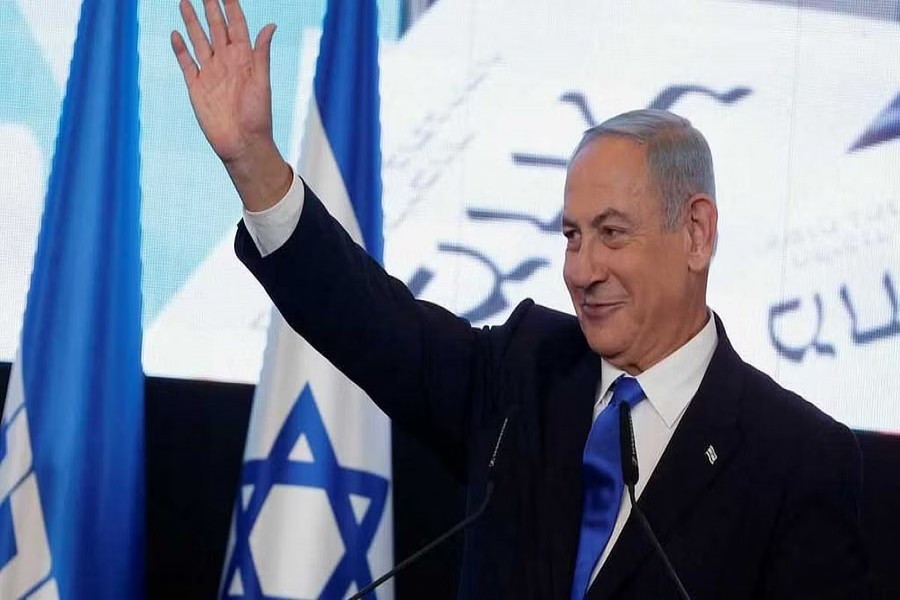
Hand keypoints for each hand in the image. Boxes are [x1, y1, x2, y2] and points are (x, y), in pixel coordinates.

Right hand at [171, 0, 291, 210]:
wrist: (243, 144)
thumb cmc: (258, 117)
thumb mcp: (262, 82)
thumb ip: (261, 54)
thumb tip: (270, 25)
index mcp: (244, 60)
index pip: (236, 26)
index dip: (231, 7)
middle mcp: (226, 63)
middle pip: (216, 28)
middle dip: (210, 8)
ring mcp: (210, 74)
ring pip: (199, 41)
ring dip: (192, 22)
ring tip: (185, 2)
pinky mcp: (197, 88)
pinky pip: (186, 63)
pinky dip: (180, 49)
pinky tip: (175, 34)